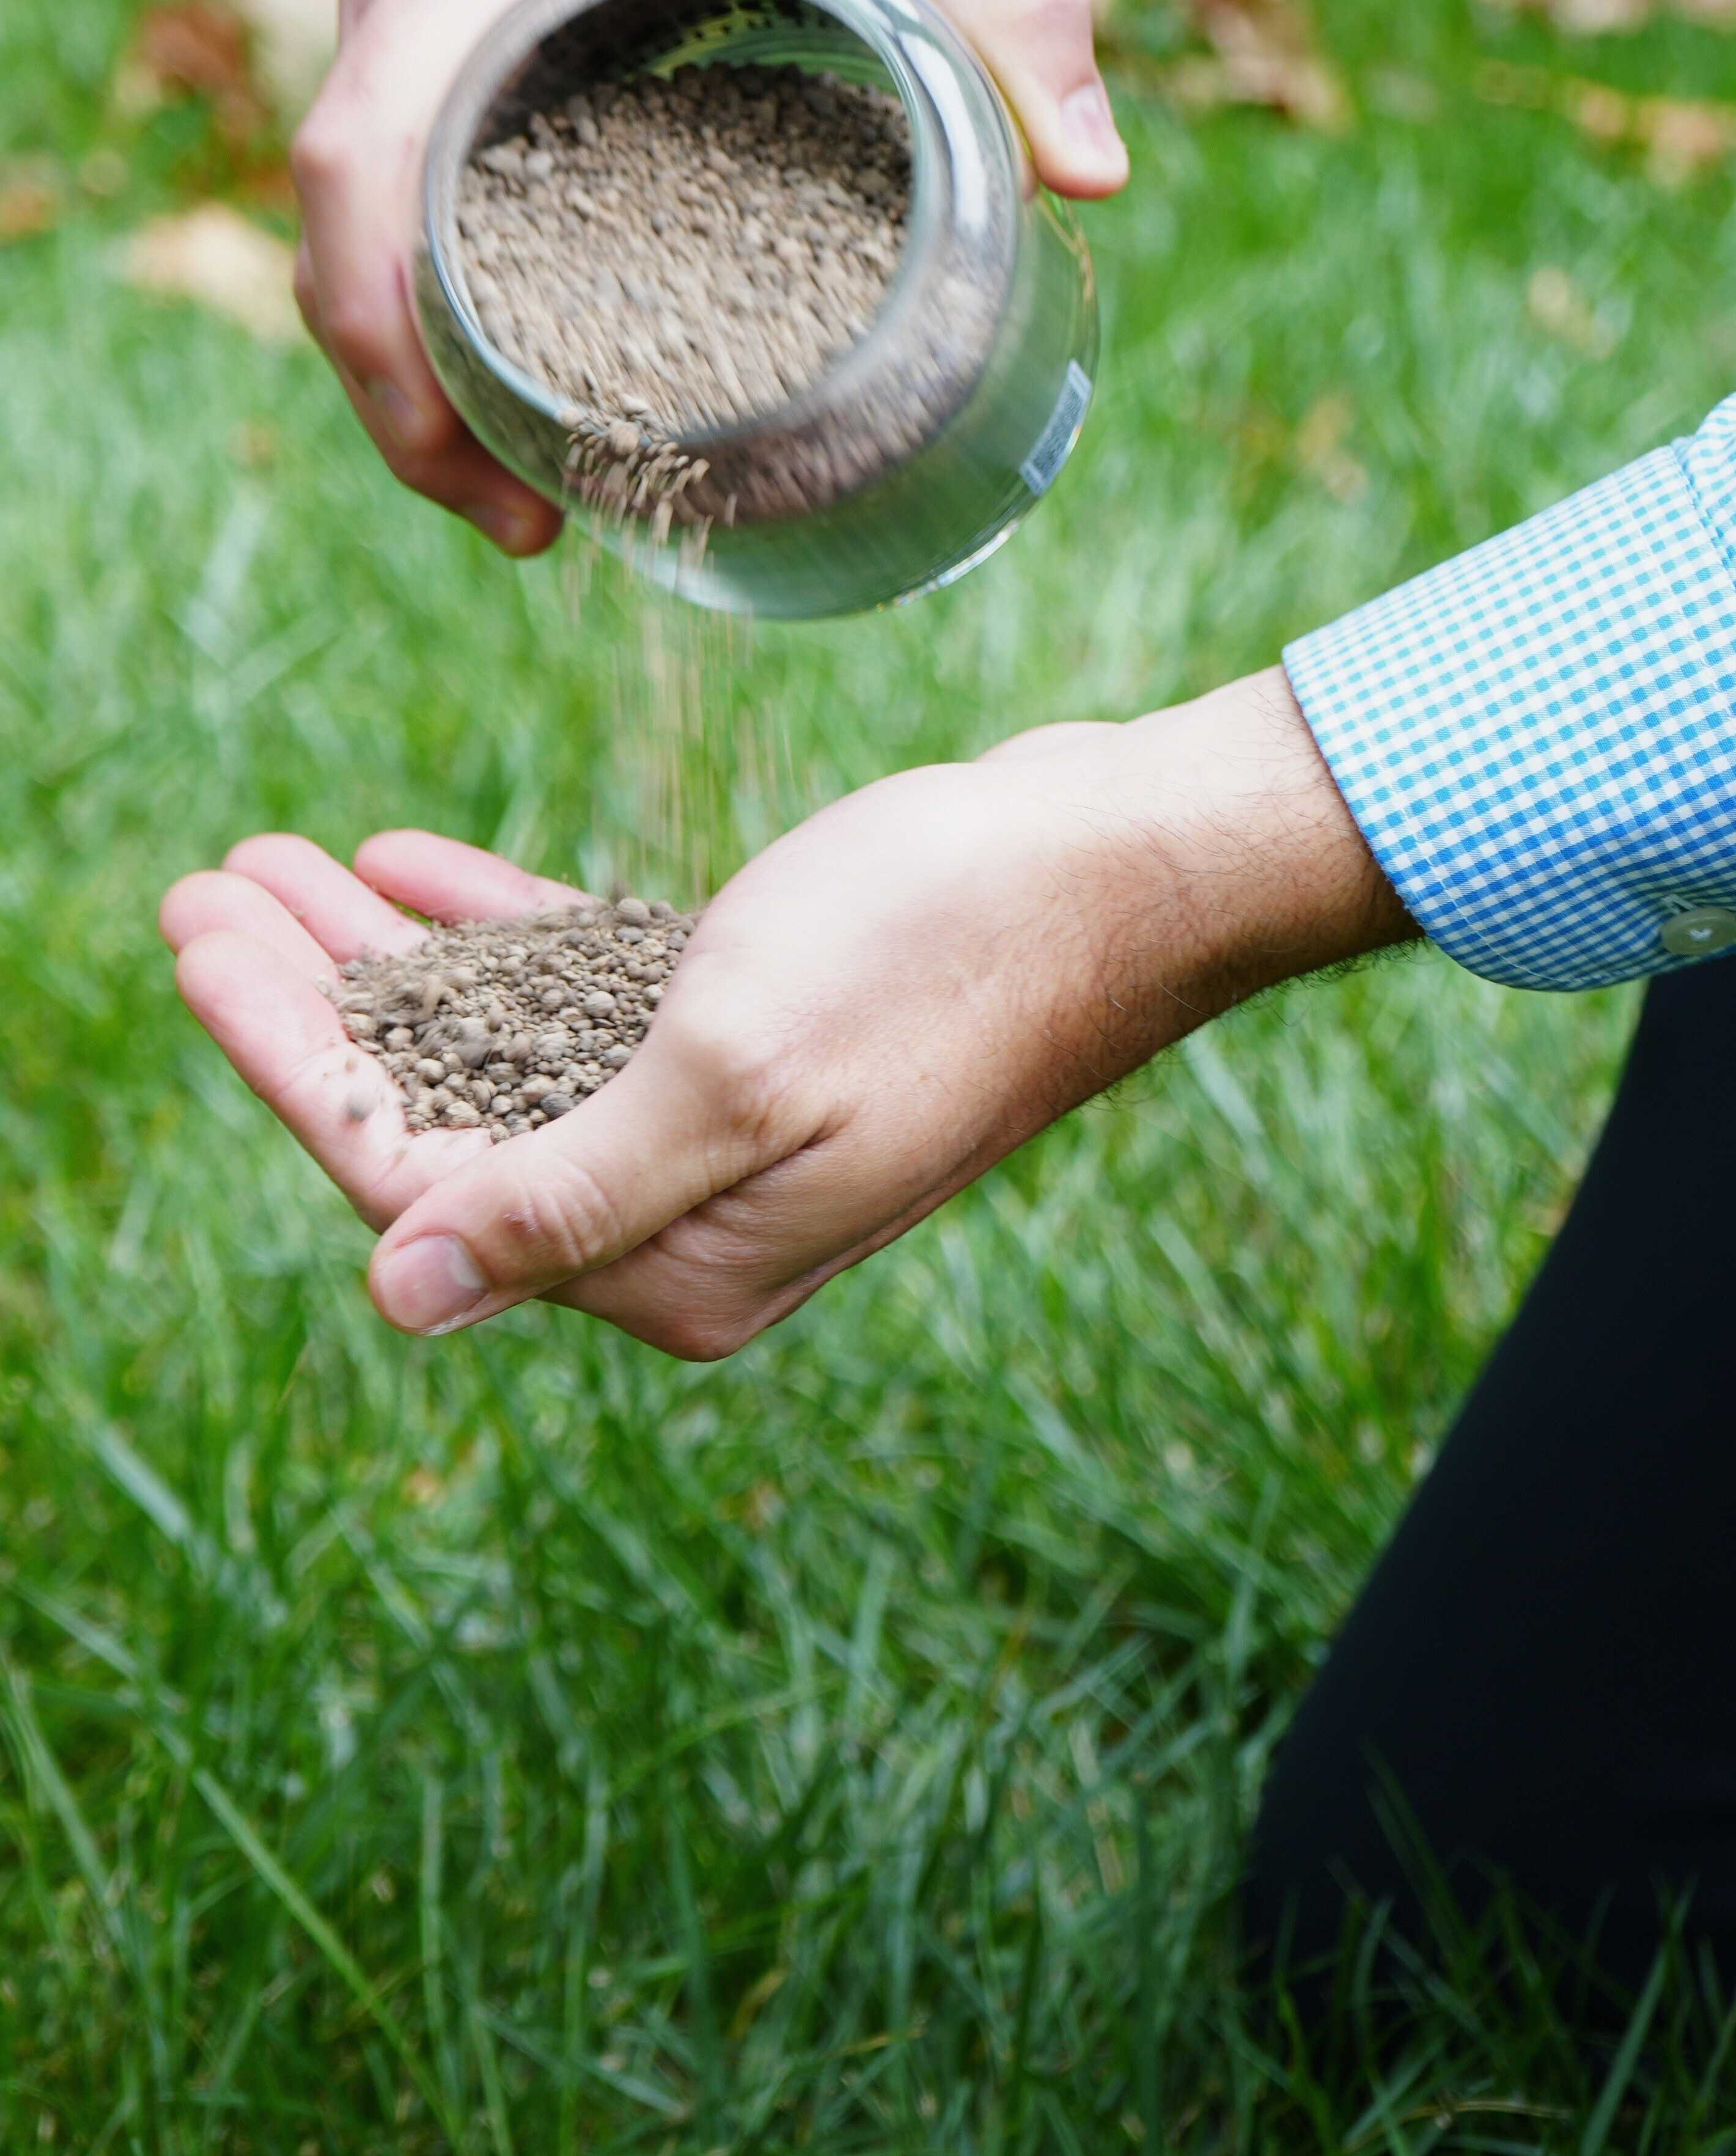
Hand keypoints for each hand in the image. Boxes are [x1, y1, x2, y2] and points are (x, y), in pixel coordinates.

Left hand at [159, 670, 1413, 1358]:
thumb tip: (401, 1296)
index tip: (193, 936)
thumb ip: (566, 1191)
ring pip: (502, 1048)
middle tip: (199, 886)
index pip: (422, 1176)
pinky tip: (414, 867)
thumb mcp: (740, 1069)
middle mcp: (688, 1217)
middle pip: (444, 1115)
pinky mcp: (754, 1043)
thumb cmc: (945, 952)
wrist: (1121, 873)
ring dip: (387, 958)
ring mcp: (723, 1130)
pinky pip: (584, 999)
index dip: (293, 1057)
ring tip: (276, 859)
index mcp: (678, 1258)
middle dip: (313, 1003)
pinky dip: (499, 933)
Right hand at [292, 0, 1128, 554]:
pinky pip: (402, 183)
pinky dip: (441, 300)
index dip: (380, 329)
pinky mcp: (455, 33)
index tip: (457, 466)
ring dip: (418, 368)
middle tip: (529, 533)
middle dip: (405, 400)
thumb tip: (1097, 177)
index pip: (361, 159)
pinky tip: (533, 396)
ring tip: (533, 503)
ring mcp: (424, 7)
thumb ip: (1022, 21)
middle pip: (345, 221)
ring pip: (365, 216)